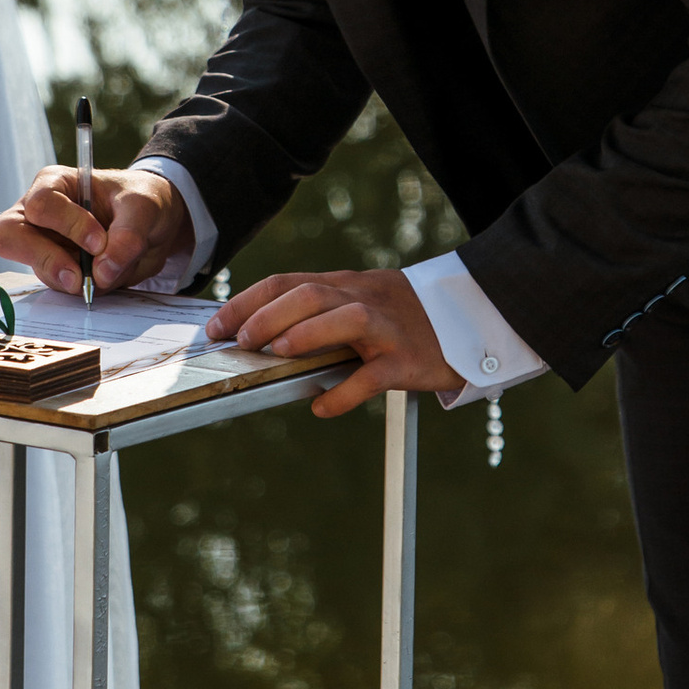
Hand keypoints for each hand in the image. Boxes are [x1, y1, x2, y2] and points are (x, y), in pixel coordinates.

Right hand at [0, 164, 193, 296]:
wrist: (154, 225)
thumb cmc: (141, 201)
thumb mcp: (145, 206)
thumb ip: (129, 234)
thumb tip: (102, 272)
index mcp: (54, 184)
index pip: (41, 205)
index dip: (67, 225)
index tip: (99, 242)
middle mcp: (39, 214)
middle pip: (8, 237)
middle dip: (45, 260)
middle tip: (78, 278)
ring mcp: (44, 245)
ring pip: (38, 270)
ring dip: (75, 279)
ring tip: (108, 271)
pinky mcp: (56, 271)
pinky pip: (58, 287)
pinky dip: (85, 289)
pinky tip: (106, 277)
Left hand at [207, 267, 456, 418]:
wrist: (471, 316)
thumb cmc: (405, 316)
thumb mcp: (362, 300)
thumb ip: (321, 311)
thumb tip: (264, 334)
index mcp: (346, 284)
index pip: (287, 281)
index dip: (247, 301)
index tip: (217, 325)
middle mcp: (363, 298)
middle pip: (310, 293)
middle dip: (266, 314)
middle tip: (240, 340)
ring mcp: (388, 328)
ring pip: (344, 319)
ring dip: (305, 334)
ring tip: (277, 353)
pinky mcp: (408, 360)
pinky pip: (373, 375)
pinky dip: (344, 392)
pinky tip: (321, 407)